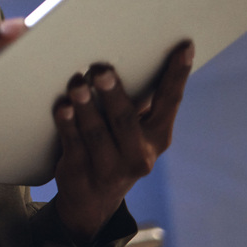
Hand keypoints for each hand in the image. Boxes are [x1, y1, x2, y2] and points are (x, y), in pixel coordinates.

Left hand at [52, 41, 193, 245]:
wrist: (92, 200)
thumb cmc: (115, 146)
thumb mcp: (134, 129)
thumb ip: (136, 100)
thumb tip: (128, 50)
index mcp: (158, 136)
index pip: (170, 101)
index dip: (178, 74)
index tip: (184, 46)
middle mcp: (139, 154)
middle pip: (125, 120)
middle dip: (113, 93)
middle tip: (101, 69)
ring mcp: (110, 168)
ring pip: (97, 133)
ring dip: (85, 107)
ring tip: (76, 83)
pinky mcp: (81, 173)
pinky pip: (73, 145)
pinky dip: (67, 124)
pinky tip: (62, 107)